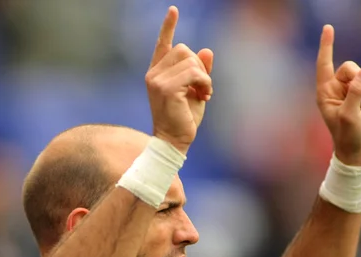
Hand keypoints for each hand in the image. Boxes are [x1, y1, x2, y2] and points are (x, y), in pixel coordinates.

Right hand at [145, 6, 213, 153]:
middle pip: (184, 50)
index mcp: (158, 73)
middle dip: (199, 67)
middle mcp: (154, 74)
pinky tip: (204, 96)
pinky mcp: (166, 88)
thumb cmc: (183, 119)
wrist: (174, 141)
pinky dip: (204, 83)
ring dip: (204, 77)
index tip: (173, 10)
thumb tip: (206, 51)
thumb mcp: (195, 91)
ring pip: (191, 60)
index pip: (163, 45)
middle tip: (202, 88)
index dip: (168, 27)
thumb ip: (200, 72)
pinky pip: (194, 73)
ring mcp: (157, 80)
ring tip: (203, 94)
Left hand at [316, 25, 360, 165]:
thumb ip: (356, 92)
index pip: (324, 64)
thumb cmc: (347, 136)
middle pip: (353, 68)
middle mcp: (337, 89)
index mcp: (325, 92)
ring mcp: (352, 92)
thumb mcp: (349, 115)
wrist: (359, 150)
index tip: (328, 28)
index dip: (327, 46)